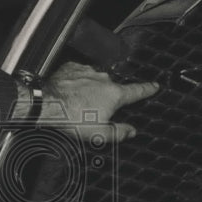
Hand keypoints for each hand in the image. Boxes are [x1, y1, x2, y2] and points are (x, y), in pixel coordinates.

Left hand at [39, 62, 158, 140]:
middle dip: (106, 98)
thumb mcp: (99, 134)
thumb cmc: (72, 118)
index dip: (147, 89)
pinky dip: (77, 83)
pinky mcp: (72, 68)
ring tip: (78, 104)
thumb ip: (119, 133)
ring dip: (90, 90)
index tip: (154, 86)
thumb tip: (131, 131)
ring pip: (94, 81)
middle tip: (93, 110)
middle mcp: (103, 79)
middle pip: (111, 88)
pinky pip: (79, 74)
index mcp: (114, 94)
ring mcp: (87, 71)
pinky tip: (70, 93)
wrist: (47, 104)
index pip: (137, 91)